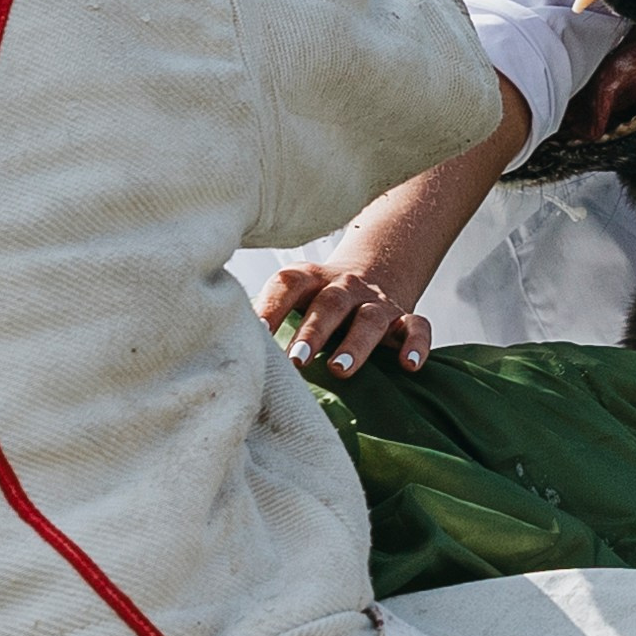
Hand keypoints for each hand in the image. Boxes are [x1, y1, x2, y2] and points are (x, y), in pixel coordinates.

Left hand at [253, 76, 529, 375]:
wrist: (377, 264)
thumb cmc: (319, 297)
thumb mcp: (295, 296)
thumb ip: (267, 316)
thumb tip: (218, 348)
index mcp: (309, 280)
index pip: (287, 285)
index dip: (270, 307)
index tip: (253, 334)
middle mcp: (343, 288)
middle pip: (329, 304)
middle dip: (313, 333)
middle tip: (296, 361)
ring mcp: (376, 302)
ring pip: (370, 318)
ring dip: (356, 344)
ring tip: (340, 371)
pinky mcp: (404, 315)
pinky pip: (417, 326)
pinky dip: (416, 345)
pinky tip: (410, 366)